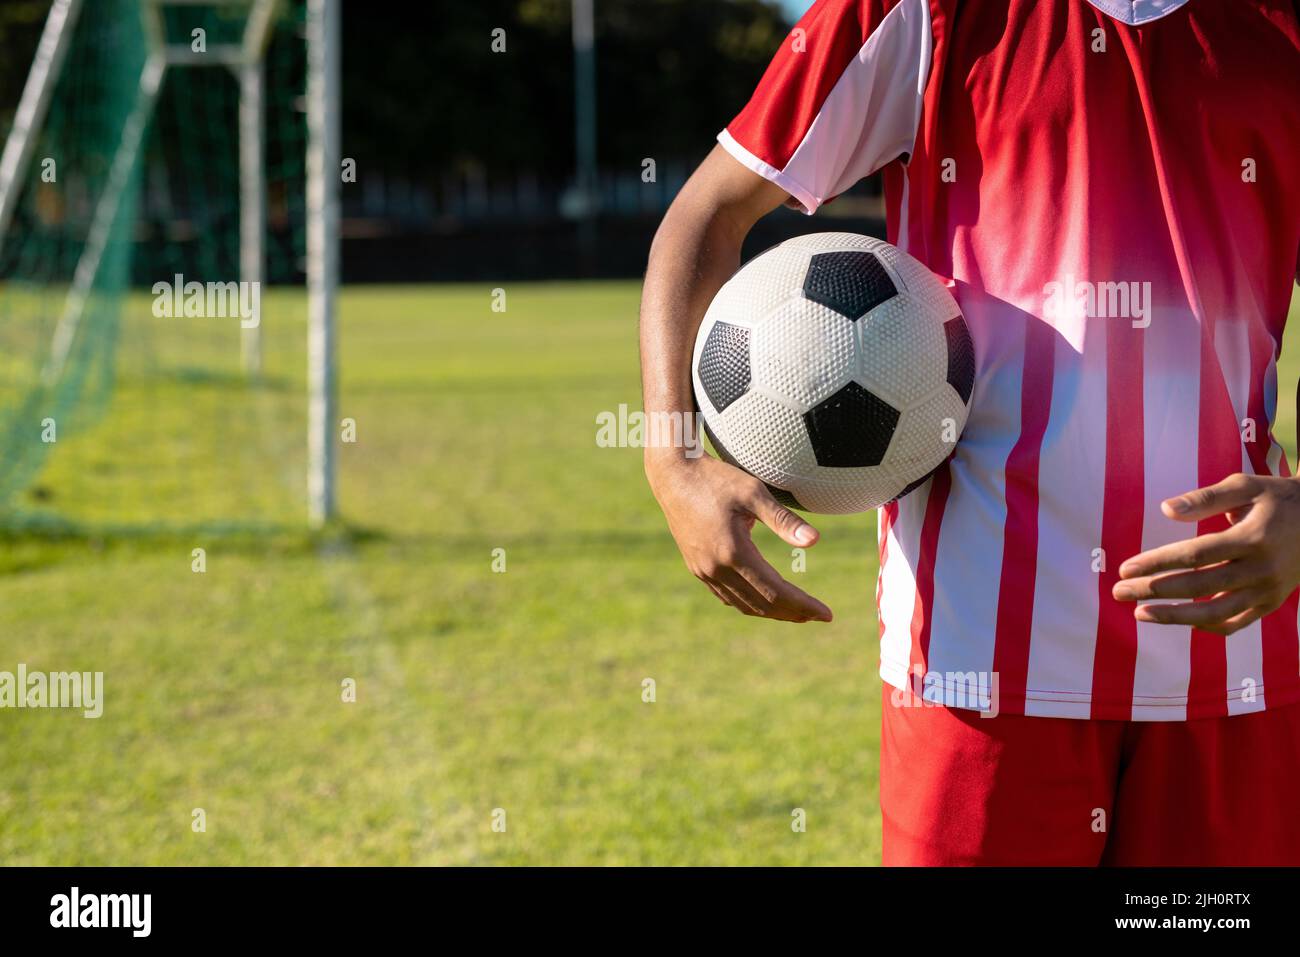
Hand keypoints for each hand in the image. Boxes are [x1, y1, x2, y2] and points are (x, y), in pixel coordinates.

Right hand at [646, 452, 832, 621]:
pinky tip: (763, 600)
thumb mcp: (753, 493)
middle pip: (762, 604)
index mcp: (733, 552)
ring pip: (743, 604)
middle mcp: (716, 568)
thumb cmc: (716, 479)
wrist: (674, 476)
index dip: (803, 605)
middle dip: (793, 613)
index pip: (776, 592)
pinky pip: (726, 596)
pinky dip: (749, 603)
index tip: (827, 614)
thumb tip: (815, 542)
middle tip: (818, 616)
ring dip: (772, 611)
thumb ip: (784, 520)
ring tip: (797, 613)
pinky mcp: (697, 567)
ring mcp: (703, 570)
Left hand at [1112, 473, 1299, 634]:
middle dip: (1154, 591)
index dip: (1158, 563)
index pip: (1195, 554)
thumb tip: (1166, 509)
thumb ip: (1205, 498)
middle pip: (1199, 586)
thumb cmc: (1277, 498)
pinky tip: (1180, 620)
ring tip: (1139, 614)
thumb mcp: (1245, 486)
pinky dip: (1207, 627)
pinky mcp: (1271, 603)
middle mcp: (1262, 569)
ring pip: (1215, 613)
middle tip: (1118, 593)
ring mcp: (1268, 591)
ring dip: (1174, 617)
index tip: (1125, 568)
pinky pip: (1236, 624)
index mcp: (1253, 537)